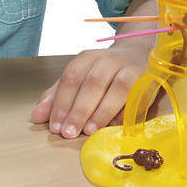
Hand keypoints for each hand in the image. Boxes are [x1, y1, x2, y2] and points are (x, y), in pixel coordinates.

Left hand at [31, 42, 147, 136]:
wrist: (139, 54)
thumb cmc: (103, 72)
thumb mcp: (78, 78)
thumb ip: (57, 96)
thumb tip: (37, 115)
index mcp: (88, 57)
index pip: (71, 78)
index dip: (62, 103)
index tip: (55, 126)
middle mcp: (110, 60)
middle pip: (93, 83)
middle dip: (79, 110)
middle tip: (69, 133)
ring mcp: (131, 69)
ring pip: (118, 89)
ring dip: (102, 111)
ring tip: (89, 131)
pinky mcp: (149, 81)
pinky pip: (138, 97)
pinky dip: (126, 113)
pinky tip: (114, 127)